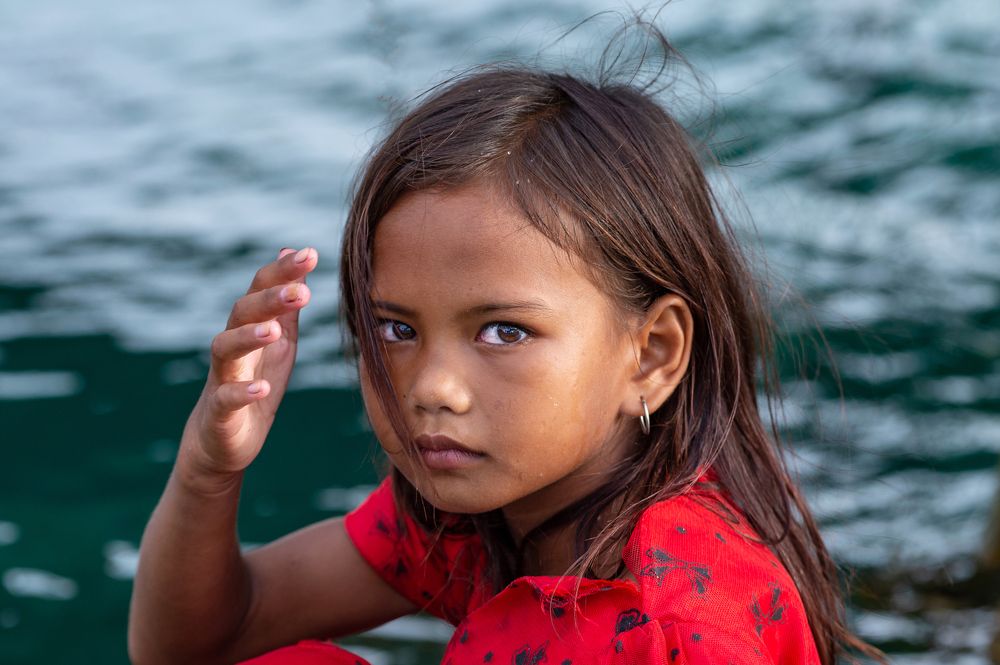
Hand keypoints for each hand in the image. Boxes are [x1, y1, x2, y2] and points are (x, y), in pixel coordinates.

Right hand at [181, 246, 317, 477]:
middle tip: (301, 291)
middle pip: (241, 312)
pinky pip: (226, 399)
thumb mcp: (281, 341)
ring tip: (273, 330)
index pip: (262, 290)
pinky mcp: (220, 413)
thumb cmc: (255, 384)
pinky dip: (243, 392)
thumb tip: (293, 252)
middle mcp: (233, 347)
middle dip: (269, 299)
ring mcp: (223, 378)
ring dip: (248, 337)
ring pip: (225, 349)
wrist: (222, 442)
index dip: (283, 271)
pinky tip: (264, 388)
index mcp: (251, 328)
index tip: (311, 253)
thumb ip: (288, 304)